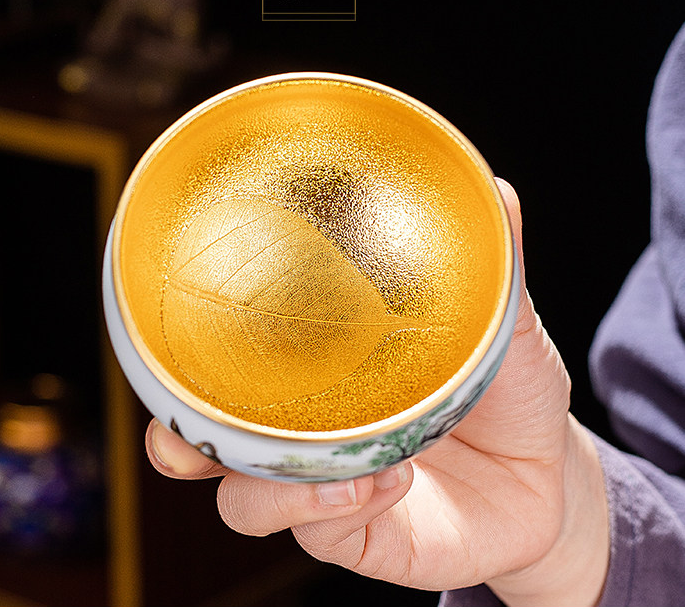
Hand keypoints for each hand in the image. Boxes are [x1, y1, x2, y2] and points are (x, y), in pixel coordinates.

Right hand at [146, 180, 608, 605]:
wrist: (550, 476)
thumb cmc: (506, 390)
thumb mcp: (504, 328)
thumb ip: (494, 269)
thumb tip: (499, 189)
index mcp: (320, 368)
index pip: (233, 358)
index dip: (186, 347)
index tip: (174, 316)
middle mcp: (304, 429)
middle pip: (203, 439)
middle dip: (176, 436)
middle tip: (182, 429)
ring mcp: (322, 485)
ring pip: (243, 501)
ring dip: (273, 484)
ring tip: (348, 458)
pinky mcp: (354, 535)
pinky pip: (315, 532)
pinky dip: (338, 505)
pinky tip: (390, 477)